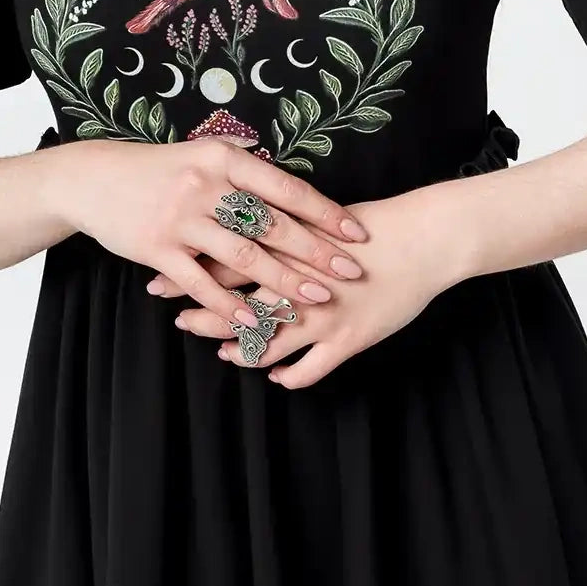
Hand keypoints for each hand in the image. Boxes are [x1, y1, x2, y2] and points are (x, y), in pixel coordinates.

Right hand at [49, 136, 367, 328]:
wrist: (93, 180)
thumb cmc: (156, 170)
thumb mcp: (201, 154)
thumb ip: (244, 170)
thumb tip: (292, 188)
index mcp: (223, 159)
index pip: (286, 189)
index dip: (324, 213)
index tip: (356, 234)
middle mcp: (206, 186)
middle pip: (272, 224)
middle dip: (316, 252)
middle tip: (349, 272)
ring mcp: (180, 219)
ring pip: (243, 256)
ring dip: (282, 281)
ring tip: (315, 299)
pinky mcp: (157, 249)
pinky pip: (200, 282)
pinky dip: (229, 304)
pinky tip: (254, 319)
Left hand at [166, 192, 449, 387]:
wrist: (426, 240)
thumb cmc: (376, 225)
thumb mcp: (321, 213)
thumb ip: (281, 216)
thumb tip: (244, 207)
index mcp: (289, 250)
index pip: (226, 262)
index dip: (191, 271)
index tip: (160, 276)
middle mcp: (299, 286)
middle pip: (239, 305)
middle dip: (205, 315)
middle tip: (179, 321)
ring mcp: (322, 317)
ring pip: (269, 343)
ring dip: (244, 351)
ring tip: (225, 354)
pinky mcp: (348, 340)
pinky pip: (311, 369)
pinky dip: (291, 376)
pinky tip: (278, 378)